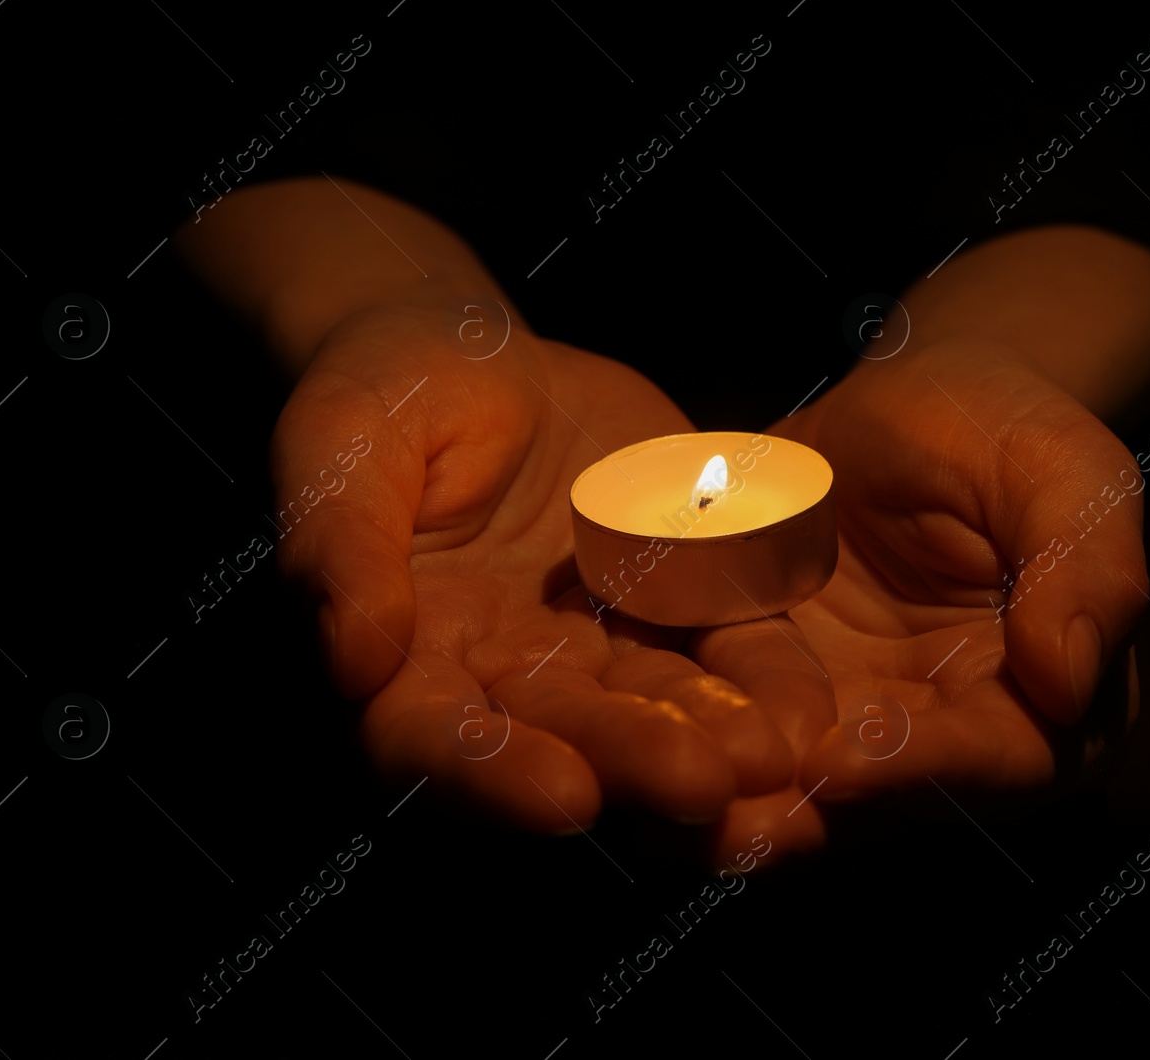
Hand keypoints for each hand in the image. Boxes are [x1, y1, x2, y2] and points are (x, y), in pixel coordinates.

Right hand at [269, 304, 795, 833]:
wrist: (470, 353)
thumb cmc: (381, 396)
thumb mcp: (340, 444)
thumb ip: (339, 546)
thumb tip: (354, 661)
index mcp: (409, 661)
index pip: (434, 742)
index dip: (494, 773)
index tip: (565, 797)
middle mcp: (508, 678)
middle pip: (566, 736)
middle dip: (634, 762)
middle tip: (703, 787)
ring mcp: (598, 645)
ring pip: (656, 703)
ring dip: (712, 734)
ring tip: (772, 753)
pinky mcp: (674, 600)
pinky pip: (725, 641)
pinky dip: (766, 674)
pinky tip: (809, 702)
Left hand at [707, 337, 1149, 852]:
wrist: (909, 406)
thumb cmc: (1006, 429)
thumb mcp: (1066, 475)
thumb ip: (1086, 569)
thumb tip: (1071, 680)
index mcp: (1039, 709)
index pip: (988, 757)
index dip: (920, 766)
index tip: (844, 761)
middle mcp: (939, 743)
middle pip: (873, 797)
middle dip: (798, 809)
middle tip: (727, 819)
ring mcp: (845, 726)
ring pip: (784, 782)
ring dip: (722, 799)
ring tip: (658, 798)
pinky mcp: (764, 692)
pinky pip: (717, 722)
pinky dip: (672, 735)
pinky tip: (614, 739)